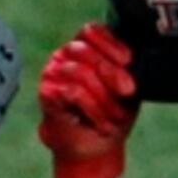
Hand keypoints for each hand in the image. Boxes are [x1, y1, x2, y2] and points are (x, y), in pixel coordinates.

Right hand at [37, 23, 139, 177]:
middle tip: (128, 92)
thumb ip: (127, 70)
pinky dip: (92, 109)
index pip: (92, 30)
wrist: (95, 147)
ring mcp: (53, 73)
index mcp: (85, 47)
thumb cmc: (112, 113)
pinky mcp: (46, 93)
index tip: (128, 61)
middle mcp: (65, 56)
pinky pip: (71, 92)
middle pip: (86, 51)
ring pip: (79, 72)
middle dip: (111, 73)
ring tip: (114, 115)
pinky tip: (101, 122)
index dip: (111, 44)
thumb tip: (131, 62)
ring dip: (103, 96)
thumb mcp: (128, 88)